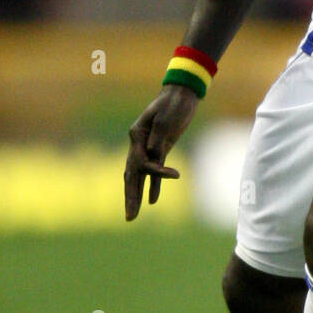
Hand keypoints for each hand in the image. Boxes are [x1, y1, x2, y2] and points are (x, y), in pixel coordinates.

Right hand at [124, 85, 199, 219]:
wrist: (183, 94)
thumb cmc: (174, 103)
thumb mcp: (167, 118)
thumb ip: (158, 137)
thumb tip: (153, 154)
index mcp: (136, 134)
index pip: (140, 161)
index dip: (154, 172)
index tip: (174, 175)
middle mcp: (138, 143)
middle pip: (131, 174)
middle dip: (130, 197)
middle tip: (129, 217)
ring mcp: (147, 148)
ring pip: (139, 176)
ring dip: (136, 196)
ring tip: (132, 216)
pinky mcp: (159, 149)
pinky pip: (153, 172)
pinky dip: (153, 186)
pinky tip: (153, 201)